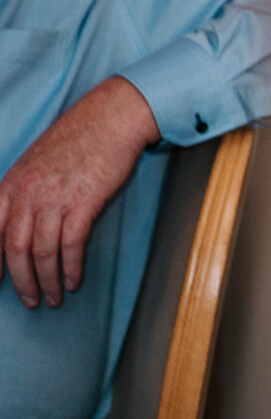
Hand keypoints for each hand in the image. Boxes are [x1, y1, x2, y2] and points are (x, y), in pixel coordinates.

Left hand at [0, 76, 158, 307]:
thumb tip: (20, 226)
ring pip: (42, 252)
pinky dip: (72, 268)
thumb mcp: (35, 163)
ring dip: (48, 281)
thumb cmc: (78, 138)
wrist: (111, 117)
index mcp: (10, 185)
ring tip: (55, 298)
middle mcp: (27, 194)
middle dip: (21, 282)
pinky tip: (75, 280)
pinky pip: (72, 244)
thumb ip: (22, 192)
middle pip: (15, 249)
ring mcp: (55, 198)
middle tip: (30, 300)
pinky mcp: (84, 202)